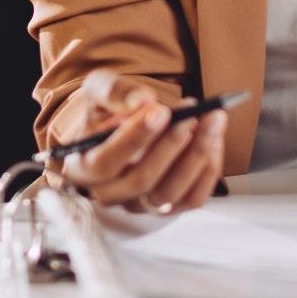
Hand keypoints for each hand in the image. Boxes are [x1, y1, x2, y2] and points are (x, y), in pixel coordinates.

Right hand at [50, 71, 226, 213]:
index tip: (161, 111)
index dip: (134, 138)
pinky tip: (215, 139)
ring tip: (212, 119)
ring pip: (170, 193)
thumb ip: (115, 91)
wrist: (121, 125)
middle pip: (141, 180)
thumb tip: (142, 101)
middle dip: (171, 144)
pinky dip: (208, 169)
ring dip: (196, 155)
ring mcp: (138, 204)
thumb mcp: (100, 89)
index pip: (104, 162)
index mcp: (81, 166)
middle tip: (193, 114)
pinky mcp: (168, 207)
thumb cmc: (107, 110)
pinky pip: (193, 198)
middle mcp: (108, 193)